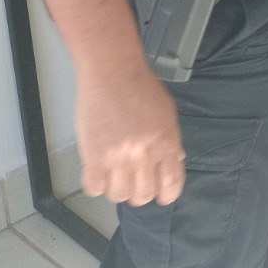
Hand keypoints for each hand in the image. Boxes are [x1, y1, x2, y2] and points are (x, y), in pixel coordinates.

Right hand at [76, 63, 186, 206]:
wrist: (112, 71)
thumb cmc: (140, 87)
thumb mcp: (167, 114)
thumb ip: (171, 142)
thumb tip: (173, 163)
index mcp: (167, 144)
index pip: (171, 186)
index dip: (165, 195)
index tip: (160, 194)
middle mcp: (144, 155)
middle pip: (143, 196)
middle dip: (139, 192)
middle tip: (133, 180)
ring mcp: (118, 158)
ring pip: (118, 196)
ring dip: (116, 188)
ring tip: (114, 173)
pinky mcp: (93, 156)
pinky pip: (94, 188)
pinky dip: (95, 184)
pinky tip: (97, 171)